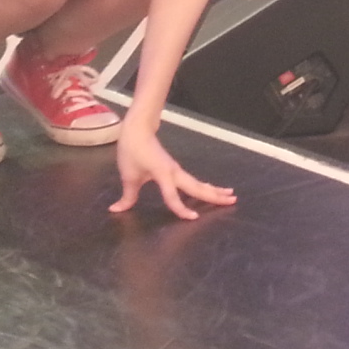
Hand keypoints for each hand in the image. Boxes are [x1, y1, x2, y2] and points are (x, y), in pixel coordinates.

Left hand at [110, 124, 235, 220]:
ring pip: (198, 183)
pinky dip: (204, 187)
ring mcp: (177, 170)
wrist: (138, 130)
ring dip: (213, 190)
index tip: (193, 218)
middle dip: (214, 195)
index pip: (173, 196)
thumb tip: (116, 210)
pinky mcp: (175, 169)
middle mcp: (174, 172)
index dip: (181, 208)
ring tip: (230, 195)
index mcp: (163, 174)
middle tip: (231, 200)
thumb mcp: (127, 175)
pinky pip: (192, 181)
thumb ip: (127, 195)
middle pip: (197, 187)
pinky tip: (210, 190)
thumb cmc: (132, 151)